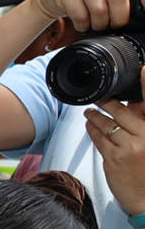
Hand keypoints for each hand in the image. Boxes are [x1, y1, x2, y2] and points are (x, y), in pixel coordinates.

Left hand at [85, 99, 144, 215]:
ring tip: (90, 112)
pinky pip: (99, 139)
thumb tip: (135, 108)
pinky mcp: (113, 159)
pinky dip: (93, 130)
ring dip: (96, 116)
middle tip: (101, 97)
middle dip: (109, 103)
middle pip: (124, 113)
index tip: (144, 70)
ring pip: (108, 125)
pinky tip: (89, 126)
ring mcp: (129, 148)